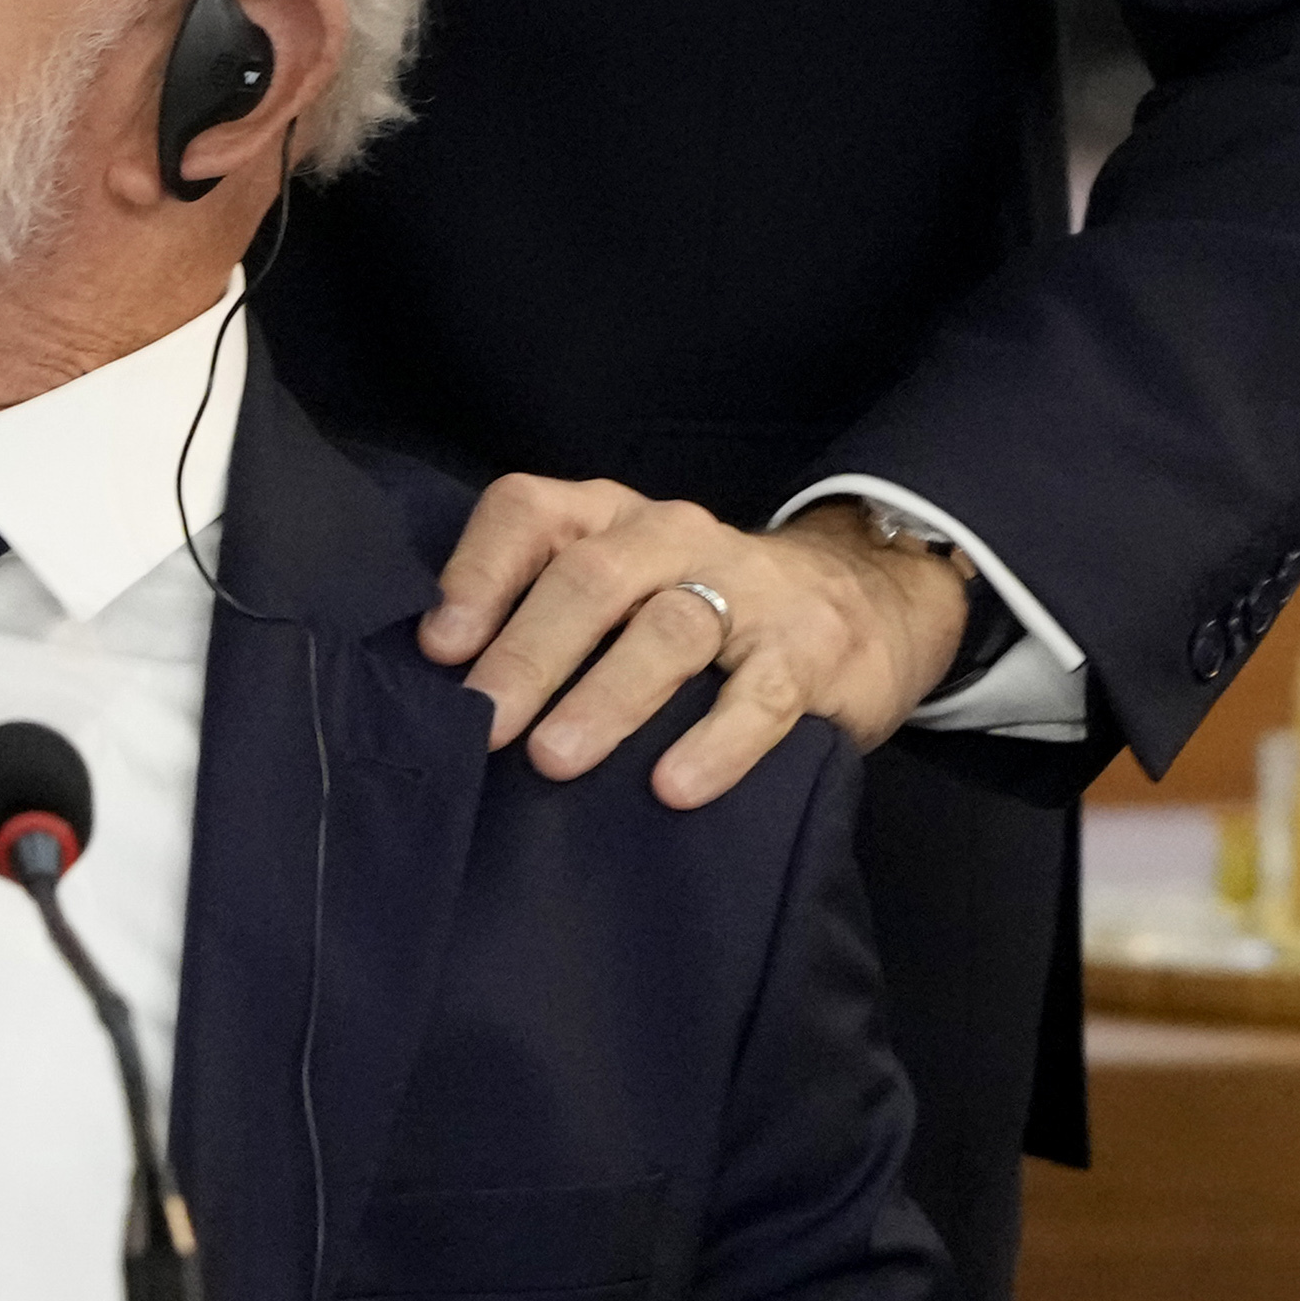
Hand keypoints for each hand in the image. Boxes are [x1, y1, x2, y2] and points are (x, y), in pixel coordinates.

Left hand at [423, 487, 970, 807]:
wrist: (861, 602)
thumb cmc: (698, 607)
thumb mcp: (620, 590)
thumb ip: (541, 615)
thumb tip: (445, 690)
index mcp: (609, 517)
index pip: (529, 512)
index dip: (478, 574)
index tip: (438, 650)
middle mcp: (672, 535)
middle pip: (592, 578)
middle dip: (530, 653)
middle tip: (485, 724)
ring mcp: (748, 587)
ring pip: (670, 629)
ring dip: (607, 697)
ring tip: (555, 758)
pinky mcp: (811, 649)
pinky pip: (761, 694)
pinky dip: (716, 742)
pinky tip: (674, 788)